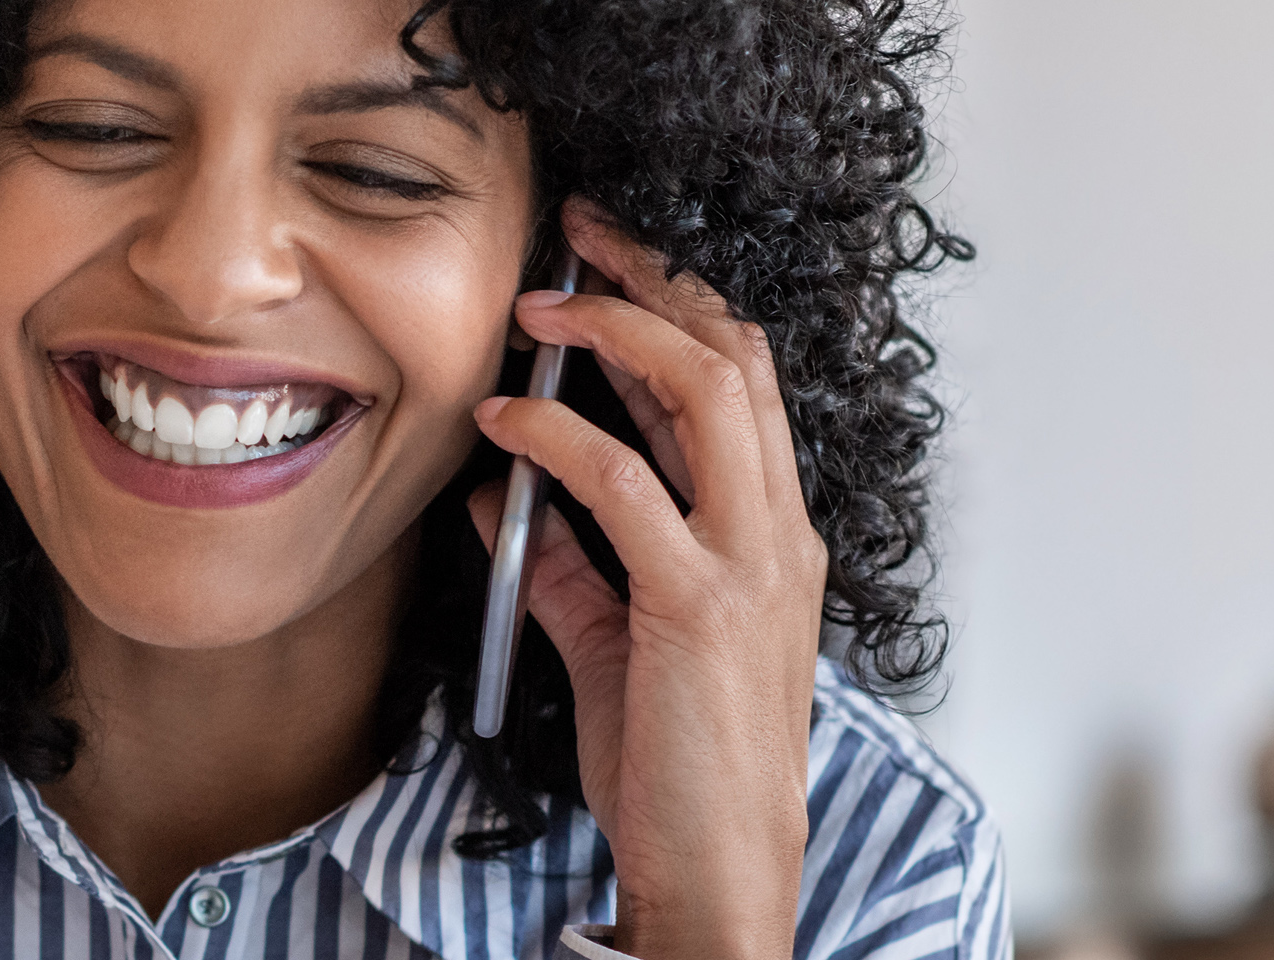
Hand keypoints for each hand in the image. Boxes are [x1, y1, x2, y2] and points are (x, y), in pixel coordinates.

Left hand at [469, 199, 823, 959]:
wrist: (722, 869)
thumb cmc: (679, 772)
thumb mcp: (616, 648)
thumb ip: (562, 568)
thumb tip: (496, 497)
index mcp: (774, 537)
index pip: (743, 383)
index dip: (678, 306)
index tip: (609, 265)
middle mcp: (778, 533)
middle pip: (736, 355)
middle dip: (655, 278)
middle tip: (579, 236)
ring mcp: (748, 564)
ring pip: (706, 389)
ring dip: (615, 330)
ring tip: (539, 307)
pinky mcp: (696, 604)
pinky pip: (622, 484)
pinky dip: (554, 438)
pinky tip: (503, 426)